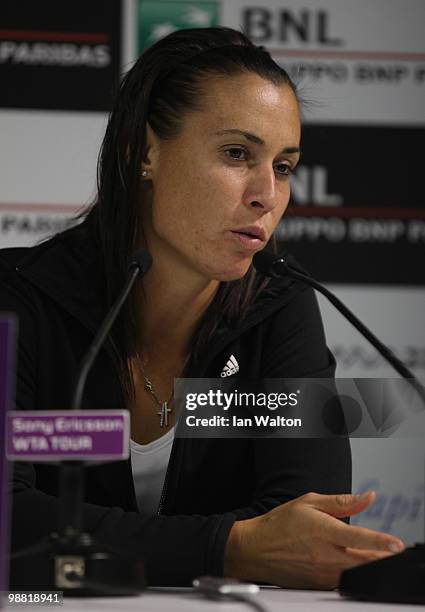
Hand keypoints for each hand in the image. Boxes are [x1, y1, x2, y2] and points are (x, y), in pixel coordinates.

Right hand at [224, 491, 404, 589]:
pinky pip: (343, 580)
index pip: (358, 537)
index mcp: (323, 531)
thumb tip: (367, 497)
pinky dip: (351, 571)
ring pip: (356, 573)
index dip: (380, 542)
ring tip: (374, 554)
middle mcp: (325, 555)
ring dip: (367, 564)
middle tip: (392, 551)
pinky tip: (349, 562)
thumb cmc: (280, 524)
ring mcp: (323, 573)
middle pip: (364, 561)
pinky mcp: (320, 585)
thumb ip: (342, 501)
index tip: (396, 544)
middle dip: (382, 557)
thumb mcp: (309, 502)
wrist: (256, 549)